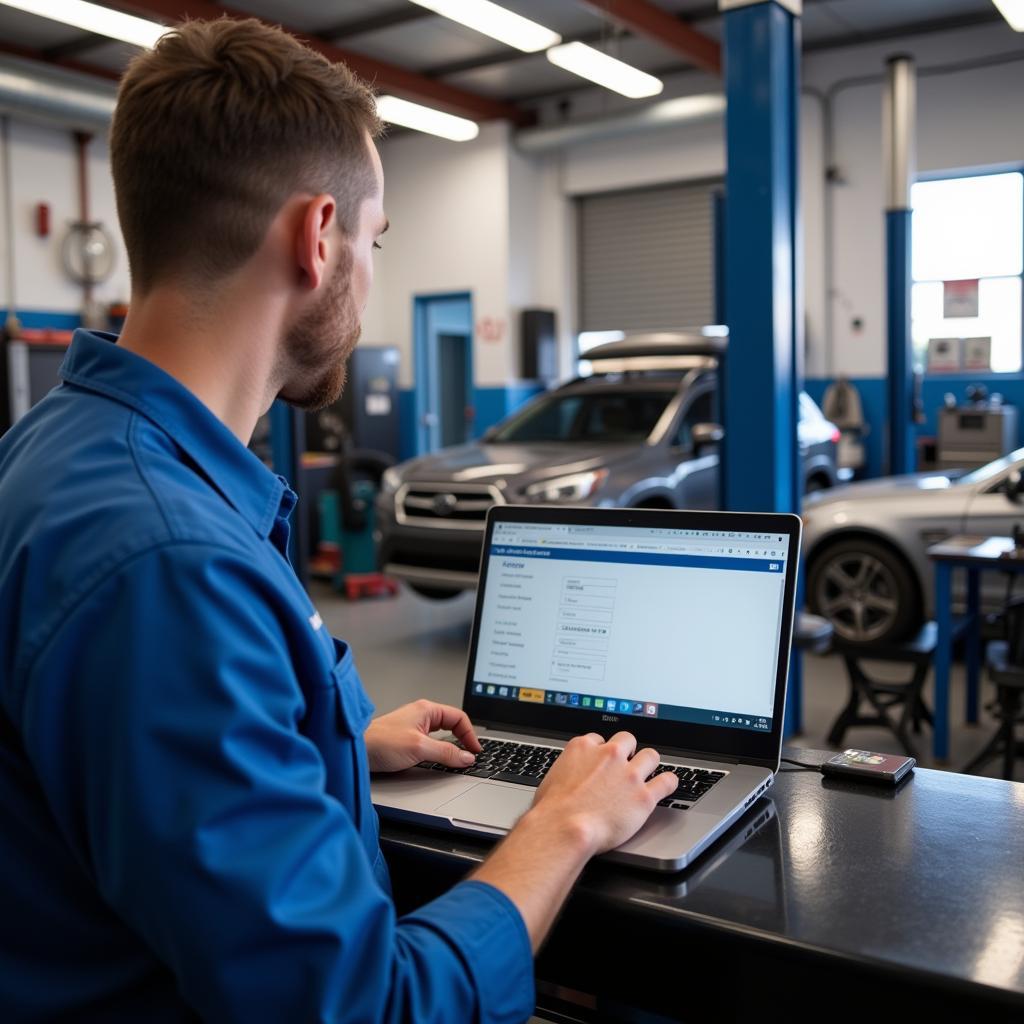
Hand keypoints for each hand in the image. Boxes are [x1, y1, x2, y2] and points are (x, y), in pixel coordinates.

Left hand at [363, 699, 481, 773]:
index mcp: (426, 710)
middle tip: (469, 755)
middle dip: (462, 739)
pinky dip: (439, 750)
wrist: (356, 749)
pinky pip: (431, 741)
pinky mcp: (406, 738)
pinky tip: (437, 759)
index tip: (474, 750)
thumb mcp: (419, 748)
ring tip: (456, 758)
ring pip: (441, 734)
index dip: (470, 734)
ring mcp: (413, 726)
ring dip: (450, 745)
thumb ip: (446, 753)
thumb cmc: (380, 742)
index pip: (459, 718)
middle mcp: (421, 715)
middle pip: (451, 724)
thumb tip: (466, 757)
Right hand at [529, 732, 677, 855]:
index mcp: (583, 748)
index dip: (601, 750)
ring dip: (649, 763)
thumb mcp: (551, 779)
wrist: (565, 827)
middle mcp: (609, 755)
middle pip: (627, 739)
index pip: (598, 739)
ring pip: (650, 755)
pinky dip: (669, 782)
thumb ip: (566, 772)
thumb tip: (566, 780)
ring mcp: (629, 774)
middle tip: (626, 763)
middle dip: (628, 750)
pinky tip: (668, 785)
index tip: (602, 759)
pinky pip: (667, 781)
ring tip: (648, 772)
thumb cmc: (552, 810)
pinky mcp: (644, 796)